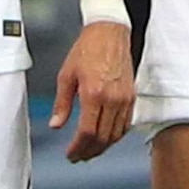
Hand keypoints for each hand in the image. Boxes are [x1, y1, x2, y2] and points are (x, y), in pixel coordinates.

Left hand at [50, 21, 135, 161]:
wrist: (109, 32)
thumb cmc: (87, 49)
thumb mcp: (66, 75)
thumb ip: (61, 104)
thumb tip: (56, 124)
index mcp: (93, 94)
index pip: (87, 133)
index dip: (77, 148)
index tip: (70, 154)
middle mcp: (112, 98)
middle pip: (102, 138)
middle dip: (89, 151)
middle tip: (78, 156)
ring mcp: (125, 97)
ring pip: (116, 134)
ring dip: (103, 146)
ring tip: (91, 151)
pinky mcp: (132, 95)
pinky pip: (126, 123)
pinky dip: (116, 135)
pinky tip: (106, 137)